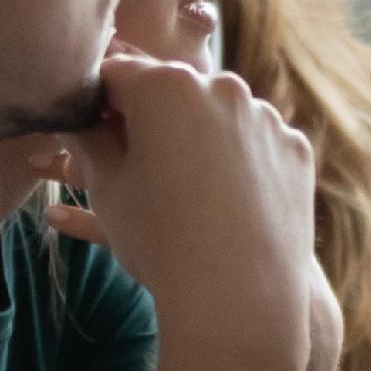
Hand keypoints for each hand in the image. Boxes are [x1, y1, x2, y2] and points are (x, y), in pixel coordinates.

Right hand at [48, 52, 323, 370]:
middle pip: (172, 90)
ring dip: (196, 135)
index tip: (89, 128)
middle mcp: (223, 87)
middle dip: (149, 116)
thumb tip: (74, 113)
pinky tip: (222, 198)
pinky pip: (255, 143)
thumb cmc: (157, 238)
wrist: (237, 295)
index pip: (116, 75)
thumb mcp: (105, 185)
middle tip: (133, 159)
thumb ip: (86, 137)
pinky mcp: (296, 148)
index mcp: (166, 85)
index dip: (97, 101)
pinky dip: (237, 160)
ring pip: (217, 115)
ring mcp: (267, 116)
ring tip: (179, 185)